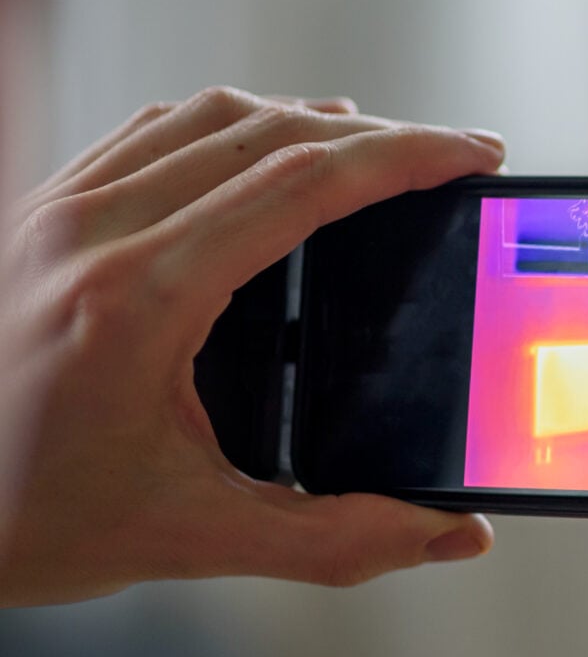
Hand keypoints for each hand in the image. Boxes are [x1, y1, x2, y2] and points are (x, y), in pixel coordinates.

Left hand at [0, 87, 506, 606]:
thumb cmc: (21, 525)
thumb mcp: (192, 541)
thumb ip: (338, 540)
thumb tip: (452, 533)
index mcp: (136, 298)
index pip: (302, 183)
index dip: (407, 156)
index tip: (473, 153)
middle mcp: (89, 232)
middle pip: (267, 132)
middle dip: (379, 134)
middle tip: (450, 155)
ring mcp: (51, 212)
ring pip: (206, 116)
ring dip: (305, 119)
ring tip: (374, 152)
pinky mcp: (32, 213)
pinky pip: (148, 131)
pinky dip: (229, 127)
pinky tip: (264, 157)